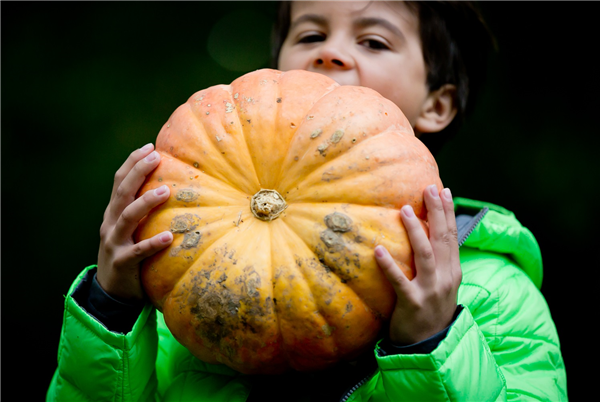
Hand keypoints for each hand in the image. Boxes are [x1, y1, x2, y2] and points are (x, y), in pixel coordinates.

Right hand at [96, 143, 172, 300]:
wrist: (110, 292)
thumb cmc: (128, 254)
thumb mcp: (131, 229)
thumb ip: (142, 210)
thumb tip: (171, 185)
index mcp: (113, 212)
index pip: (119, 181)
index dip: (133, 163)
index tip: (150, 147)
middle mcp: (111, 223)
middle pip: (122, 192)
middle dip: (138, 172)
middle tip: (156, 156)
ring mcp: (114, 242)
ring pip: (127, 217)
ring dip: (146, 202)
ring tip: (166, 191)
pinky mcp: (122, 263)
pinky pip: (138, 252)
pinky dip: (152, 243)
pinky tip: (169, 237)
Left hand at [375, 185, 460, 344]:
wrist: (430, 345)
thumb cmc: (430, 309)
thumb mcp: (441, 284)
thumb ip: (437, 261)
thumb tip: (427, 233)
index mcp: (453, 271)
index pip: (452, 236)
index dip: (448, 212)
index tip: (443, 190)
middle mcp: (446, 278)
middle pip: (442, 239)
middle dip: (436, 212)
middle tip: (427, 189)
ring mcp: (430, 291)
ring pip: (425, 255)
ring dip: (414, 231)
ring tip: (404, 210)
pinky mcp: (412, 304)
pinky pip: (399, 282)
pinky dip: (389, 265)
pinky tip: (378, 249)